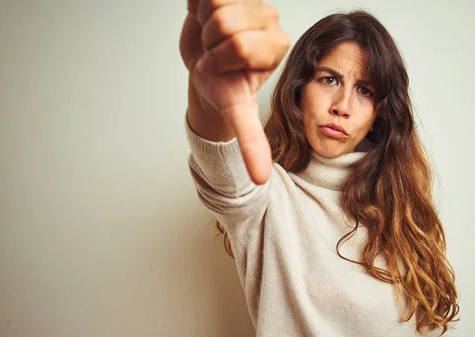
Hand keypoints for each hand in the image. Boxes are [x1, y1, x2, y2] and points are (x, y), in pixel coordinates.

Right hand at [179, 0, 289, 183]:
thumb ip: (252, 142)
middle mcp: (269, 18)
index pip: (243, 45)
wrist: (203, 65)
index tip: (222, 70)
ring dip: (204, 24)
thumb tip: (261, 180)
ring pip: (217, 3)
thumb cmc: (222, 85)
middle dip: (212, 45)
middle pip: (227, 24)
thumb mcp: (237, 113)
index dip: (221, 61)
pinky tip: (206, 14)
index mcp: (276, 46)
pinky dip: (198, 4)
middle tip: (216, 54)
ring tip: (212, 37)